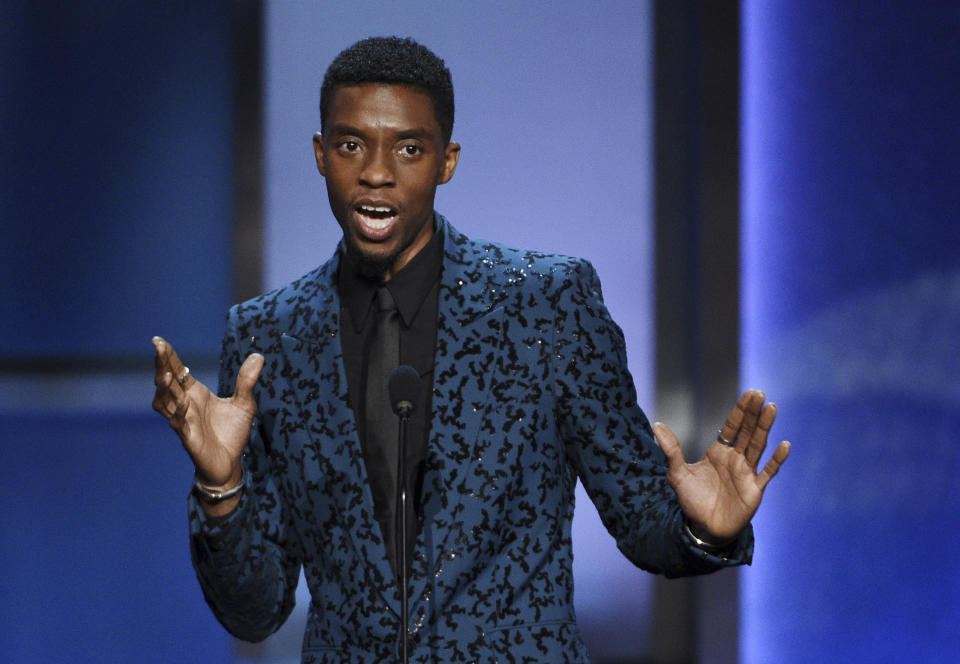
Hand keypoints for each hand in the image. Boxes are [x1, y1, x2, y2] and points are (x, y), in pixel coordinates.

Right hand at [151, 336, 263, 489]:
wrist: (230, 463)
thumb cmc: (231, 433)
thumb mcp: (244, 403)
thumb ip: (247, 380)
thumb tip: (258, 355)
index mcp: (195, 393)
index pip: (178, 371)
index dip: (168, 356)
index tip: (159, 340)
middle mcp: (185, 405)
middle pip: (167, 382)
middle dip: (162, 365)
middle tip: (158, 347)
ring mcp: (184, 421)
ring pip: (165, 403)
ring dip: (165, 389)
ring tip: (167, 375)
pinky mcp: (189, 438)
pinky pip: (179, 424)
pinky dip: (179, 413)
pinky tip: (184, 402)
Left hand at [653, 389, 789, 540]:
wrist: (704, 528)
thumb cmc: (692, 501)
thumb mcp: (677, 474)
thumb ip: (671, 450)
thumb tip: (657, 424)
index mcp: (718, 453)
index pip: (731, 427)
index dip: (740, 410)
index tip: (749, 393)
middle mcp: (735, 459)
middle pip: (746, 431)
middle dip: (753, 413)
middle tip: (761, 394)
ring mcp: (746, 473)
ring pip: (758, 446)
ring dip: (765, 428)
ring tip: (772, 409)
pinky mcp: (755, 489)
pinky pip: (768, 472)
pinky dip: (777, 460)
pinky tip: (785, 445)